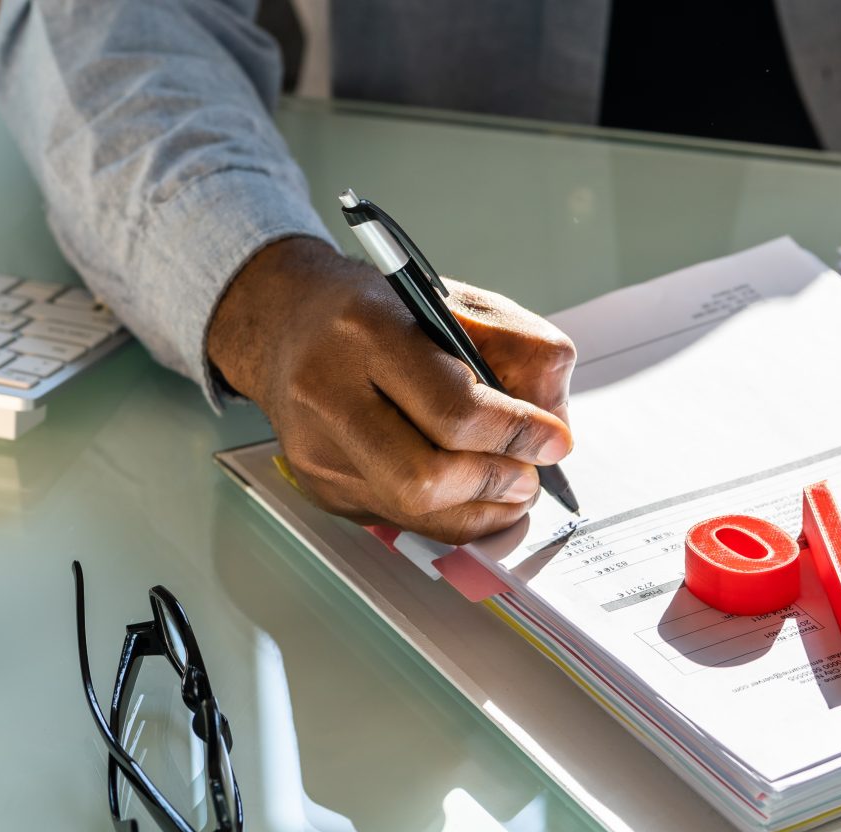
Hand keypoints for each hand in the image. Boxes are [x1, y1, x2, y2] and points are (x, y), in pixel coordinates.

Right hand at [207, 237, 575, 543]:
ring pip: (415, 513)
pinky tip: (469, 491)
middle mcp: (328, 395)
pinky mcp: (319, 488)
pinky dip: (449, 513)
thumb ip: (520, 348)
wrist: (286, 324)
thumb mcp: (457, 302)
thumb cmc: (378, 313)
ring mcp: (317, 451)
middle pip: (424, 479)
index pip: (453, 408)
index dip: (516, 434)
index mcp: (367, 331)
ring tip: (510, 484)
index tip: (554, 440)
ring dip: (480, 509)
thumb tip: (554, 424)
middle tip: (529, 474)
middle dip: (494, 483)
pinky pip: (400, 521)